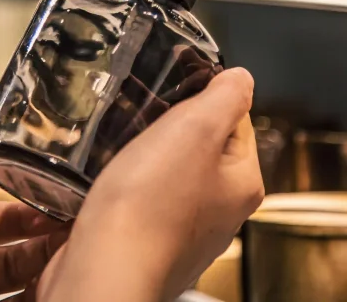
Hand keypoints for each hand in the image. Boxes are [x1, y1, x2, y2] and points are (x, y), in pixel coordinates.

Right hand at [26, 67, 263, 301]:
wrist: (104, 268)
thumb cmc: (150, 205)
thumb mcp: (196, 128)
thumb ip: (225, 96)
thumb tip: (240, 78)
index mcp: (242, 183)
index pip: (236, 119)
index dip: (203, 98)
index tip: (174, 94)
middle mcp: (221, 212)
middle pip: (200, 146)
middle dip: (170, 128)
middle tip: (143, 121)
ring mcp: (184, 232)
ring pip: (168, 174)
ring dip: (144, 157)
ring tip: (123, 150)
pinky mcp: (149, 244)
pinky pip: (141, 201)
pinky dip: (125, 188)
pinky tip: (110, 183)